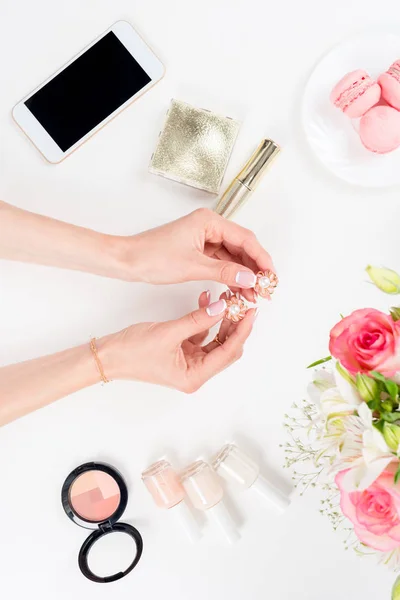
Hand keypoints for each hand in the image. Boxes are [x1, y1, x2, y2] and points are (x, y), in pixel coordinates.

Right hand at [97, 291, 255, 392]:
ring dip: (220, 319)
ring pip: (215, 340)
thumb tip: (223, 307)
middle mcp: (195, 372)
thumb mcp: (169, 332)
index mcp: (194, 376)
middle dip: (234, 324)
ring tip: (224, 297)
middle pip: (226, 348)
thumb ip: (198, 319)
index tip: (251, 312)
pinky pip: (201, 335)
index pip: (228, 352)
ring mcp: (189, 362)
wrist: (108, 356)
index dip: (242, 331)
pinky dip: (205, 319)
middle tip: (241, 302)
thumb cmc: (132, 351)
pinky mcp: (182, 352)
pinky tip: (205, 300)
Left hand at [119, 209, 274, 301]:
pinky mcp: (197, 250)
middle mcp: (209, 226)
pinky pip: (221, 262)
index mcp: (209, 221)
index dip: (261, 259)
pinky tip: (236, 290)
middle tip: (265, 289)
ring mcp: (203, 238)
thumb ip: (224, 272)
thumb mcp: (193, 267)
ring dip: (243, 275)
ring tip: (251, 295)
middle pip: (241, 247)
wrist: (127, 261)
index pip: (245, 239)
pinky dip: (229, 276)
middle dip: (254, 269)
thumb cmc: (152, 256)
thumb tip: (250, 278)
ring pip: (232, 256)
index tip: (271, 276)